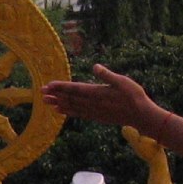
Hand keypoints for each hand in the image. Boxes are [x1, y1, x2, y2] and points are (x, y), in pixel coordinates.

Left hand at [41, 64, 165, 131]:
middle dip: (55, 95)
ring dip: (58, 104)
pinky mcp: (97, 117)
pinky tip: (61, 111)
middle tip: (41, 93)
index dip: (60, 87)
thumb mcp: (122, 81)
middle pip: (70, 99)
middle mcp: (92, 103)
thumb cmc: (134, 96)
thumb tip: (95, 66)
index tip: (48, 85)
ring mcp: (94, 111)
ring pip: (72, 107)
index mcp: (97, 92)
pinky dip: (68, 112)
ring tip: (46, 102)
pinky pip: (78, 114)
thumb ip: (107, 75)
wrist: (141, 116)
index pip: (74, 89)